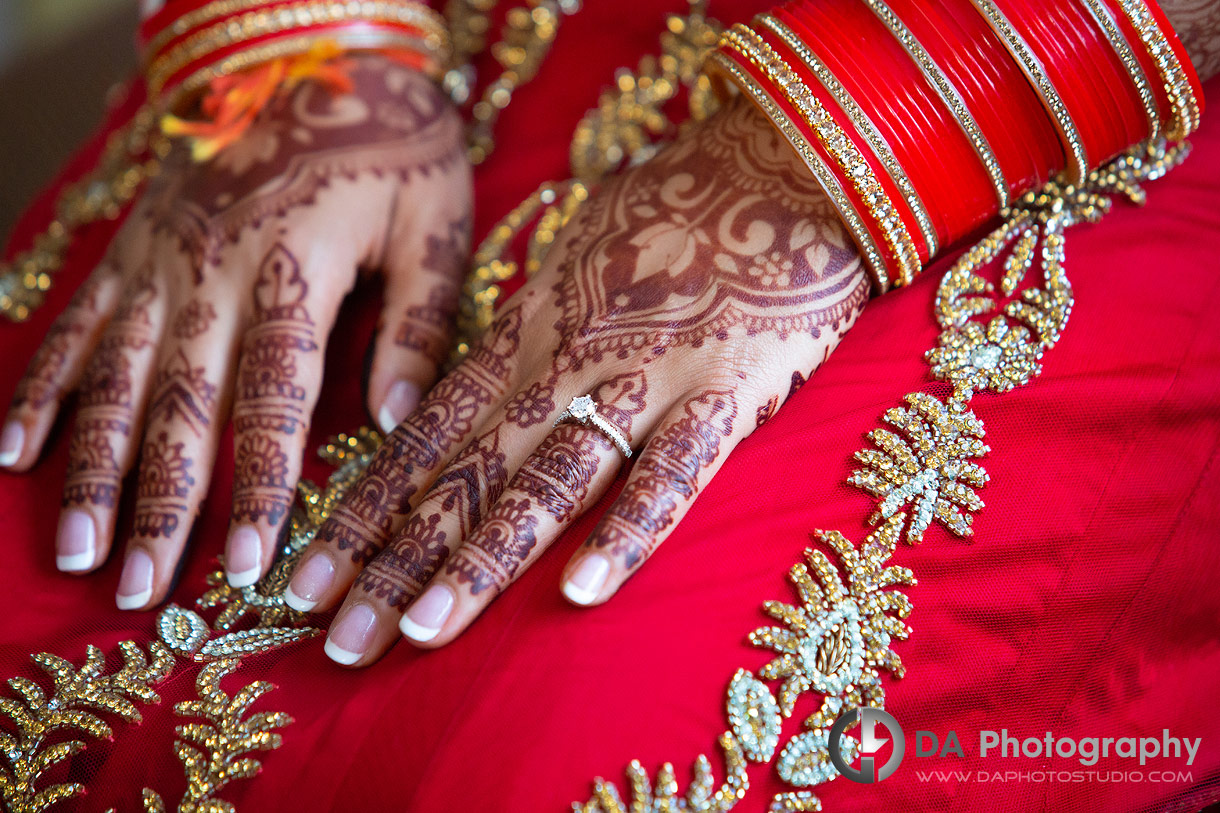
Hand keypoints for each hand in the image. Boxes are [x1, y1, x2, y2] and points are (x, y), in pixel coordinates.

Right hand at [0, 55, 470, 607]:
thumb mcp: (431, 219)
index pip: (273, 401)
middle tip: (137, 588)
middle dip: (158, 505)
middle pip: (179, 408)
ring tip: (75, 549)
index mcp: (294, 271)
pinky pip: (75, 325)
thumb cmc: (388, 135)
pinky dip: (41, 389)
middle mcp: (210, 273)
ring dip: (90, 470)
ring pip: (113, 380)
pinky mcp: (130, 247)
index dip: (257, 489)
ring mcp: (157, 260)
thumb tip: (395, 420)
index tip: (245, 567)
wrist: (311, 45)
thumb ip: (414, 320)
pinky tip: (11, 453)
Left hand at [285, 95, 871, 665]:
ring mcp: (641, 377)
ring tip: (422, 633)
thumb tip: (476, 381)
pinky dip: (628, 529)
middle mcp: (564, 361)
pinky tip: (582, 590)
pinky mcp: (722, 392)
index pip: (424, 436)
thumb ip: (528, 330)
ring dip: (480, 559)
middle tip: (334, 640)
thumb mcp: (575, 261)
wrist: (780, 163)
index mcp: (526, 334)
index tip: (306, 577)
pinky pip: (671, 472)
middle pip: (464, 474)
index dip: (363, 511)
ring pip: (546, 481)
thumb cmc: (675, 213)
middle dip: (394, 560)